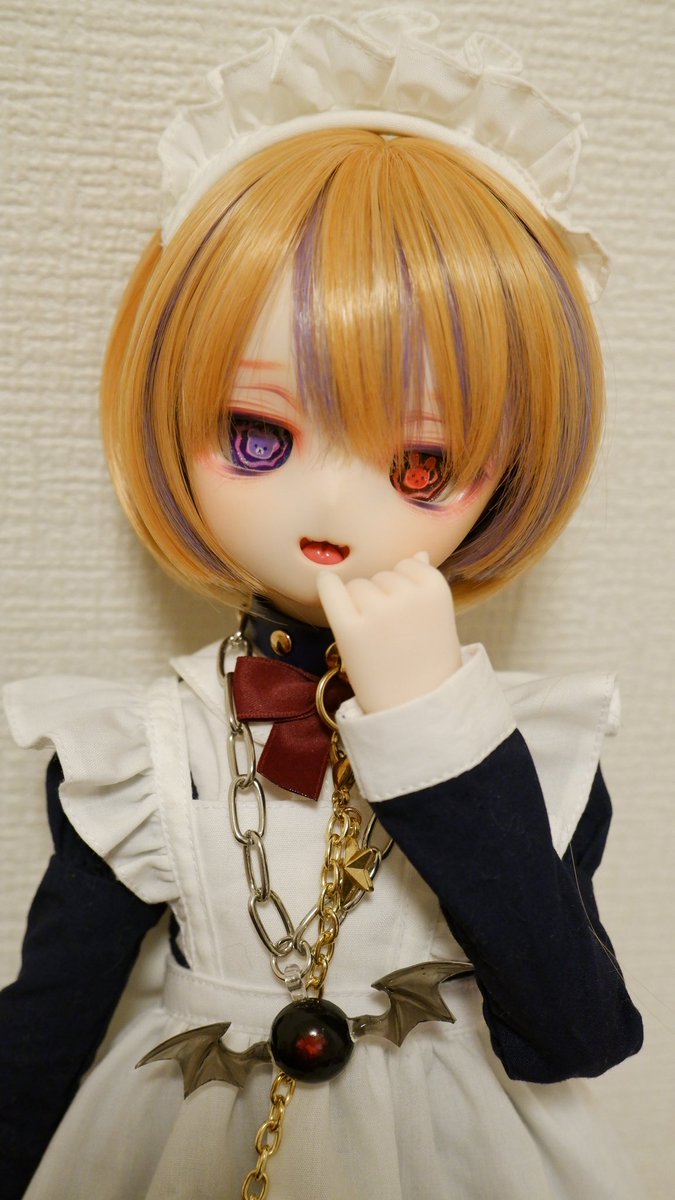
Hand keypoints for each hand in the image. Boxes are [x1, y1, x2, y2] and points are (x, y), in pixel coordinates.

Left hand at [317, 553, 461, 713]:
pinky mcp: (350, 629)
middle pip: (379, 577)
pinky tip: (326, 587)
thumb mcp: (437, 619)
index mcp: (435, 587)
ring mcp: (377, 611)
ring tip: (376, 639)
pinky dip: (327, 587)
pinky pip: (330, 590)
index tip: (409, 617)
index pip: (406, 565)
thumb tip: (418, 554)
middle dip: (381, 599)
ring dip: (359, 606)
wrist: (417, 708)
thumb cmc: (427, 663)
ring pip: (356, 586)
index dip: (402, 589)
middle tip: (393, 635)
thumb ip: (425, 585)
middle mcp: (407, 594)